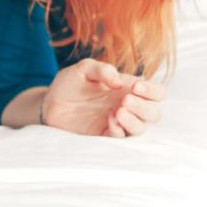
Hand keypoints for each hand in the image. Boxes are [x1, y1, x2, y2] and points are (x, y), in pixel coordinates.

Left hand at [43, 58, 165, 136]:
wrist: (50, 102)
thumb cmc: (70, 83)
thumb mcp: (84, 69)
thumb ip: (102, 69)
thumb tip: (119, 82)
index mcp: (129, 88)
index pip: (156, 92)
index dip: (153, 91)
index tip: (137, 87)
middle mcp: (128, 106)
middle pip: (154, 113)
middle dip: (144, 108)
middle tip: (125, 100)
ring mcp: (118, 122)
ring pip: (141, 128)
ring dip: (134, 121)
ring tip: (118, 111)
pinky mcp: (105, 134)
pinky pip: (121, 137)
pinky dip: (119, 130)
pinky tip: (109, 120)